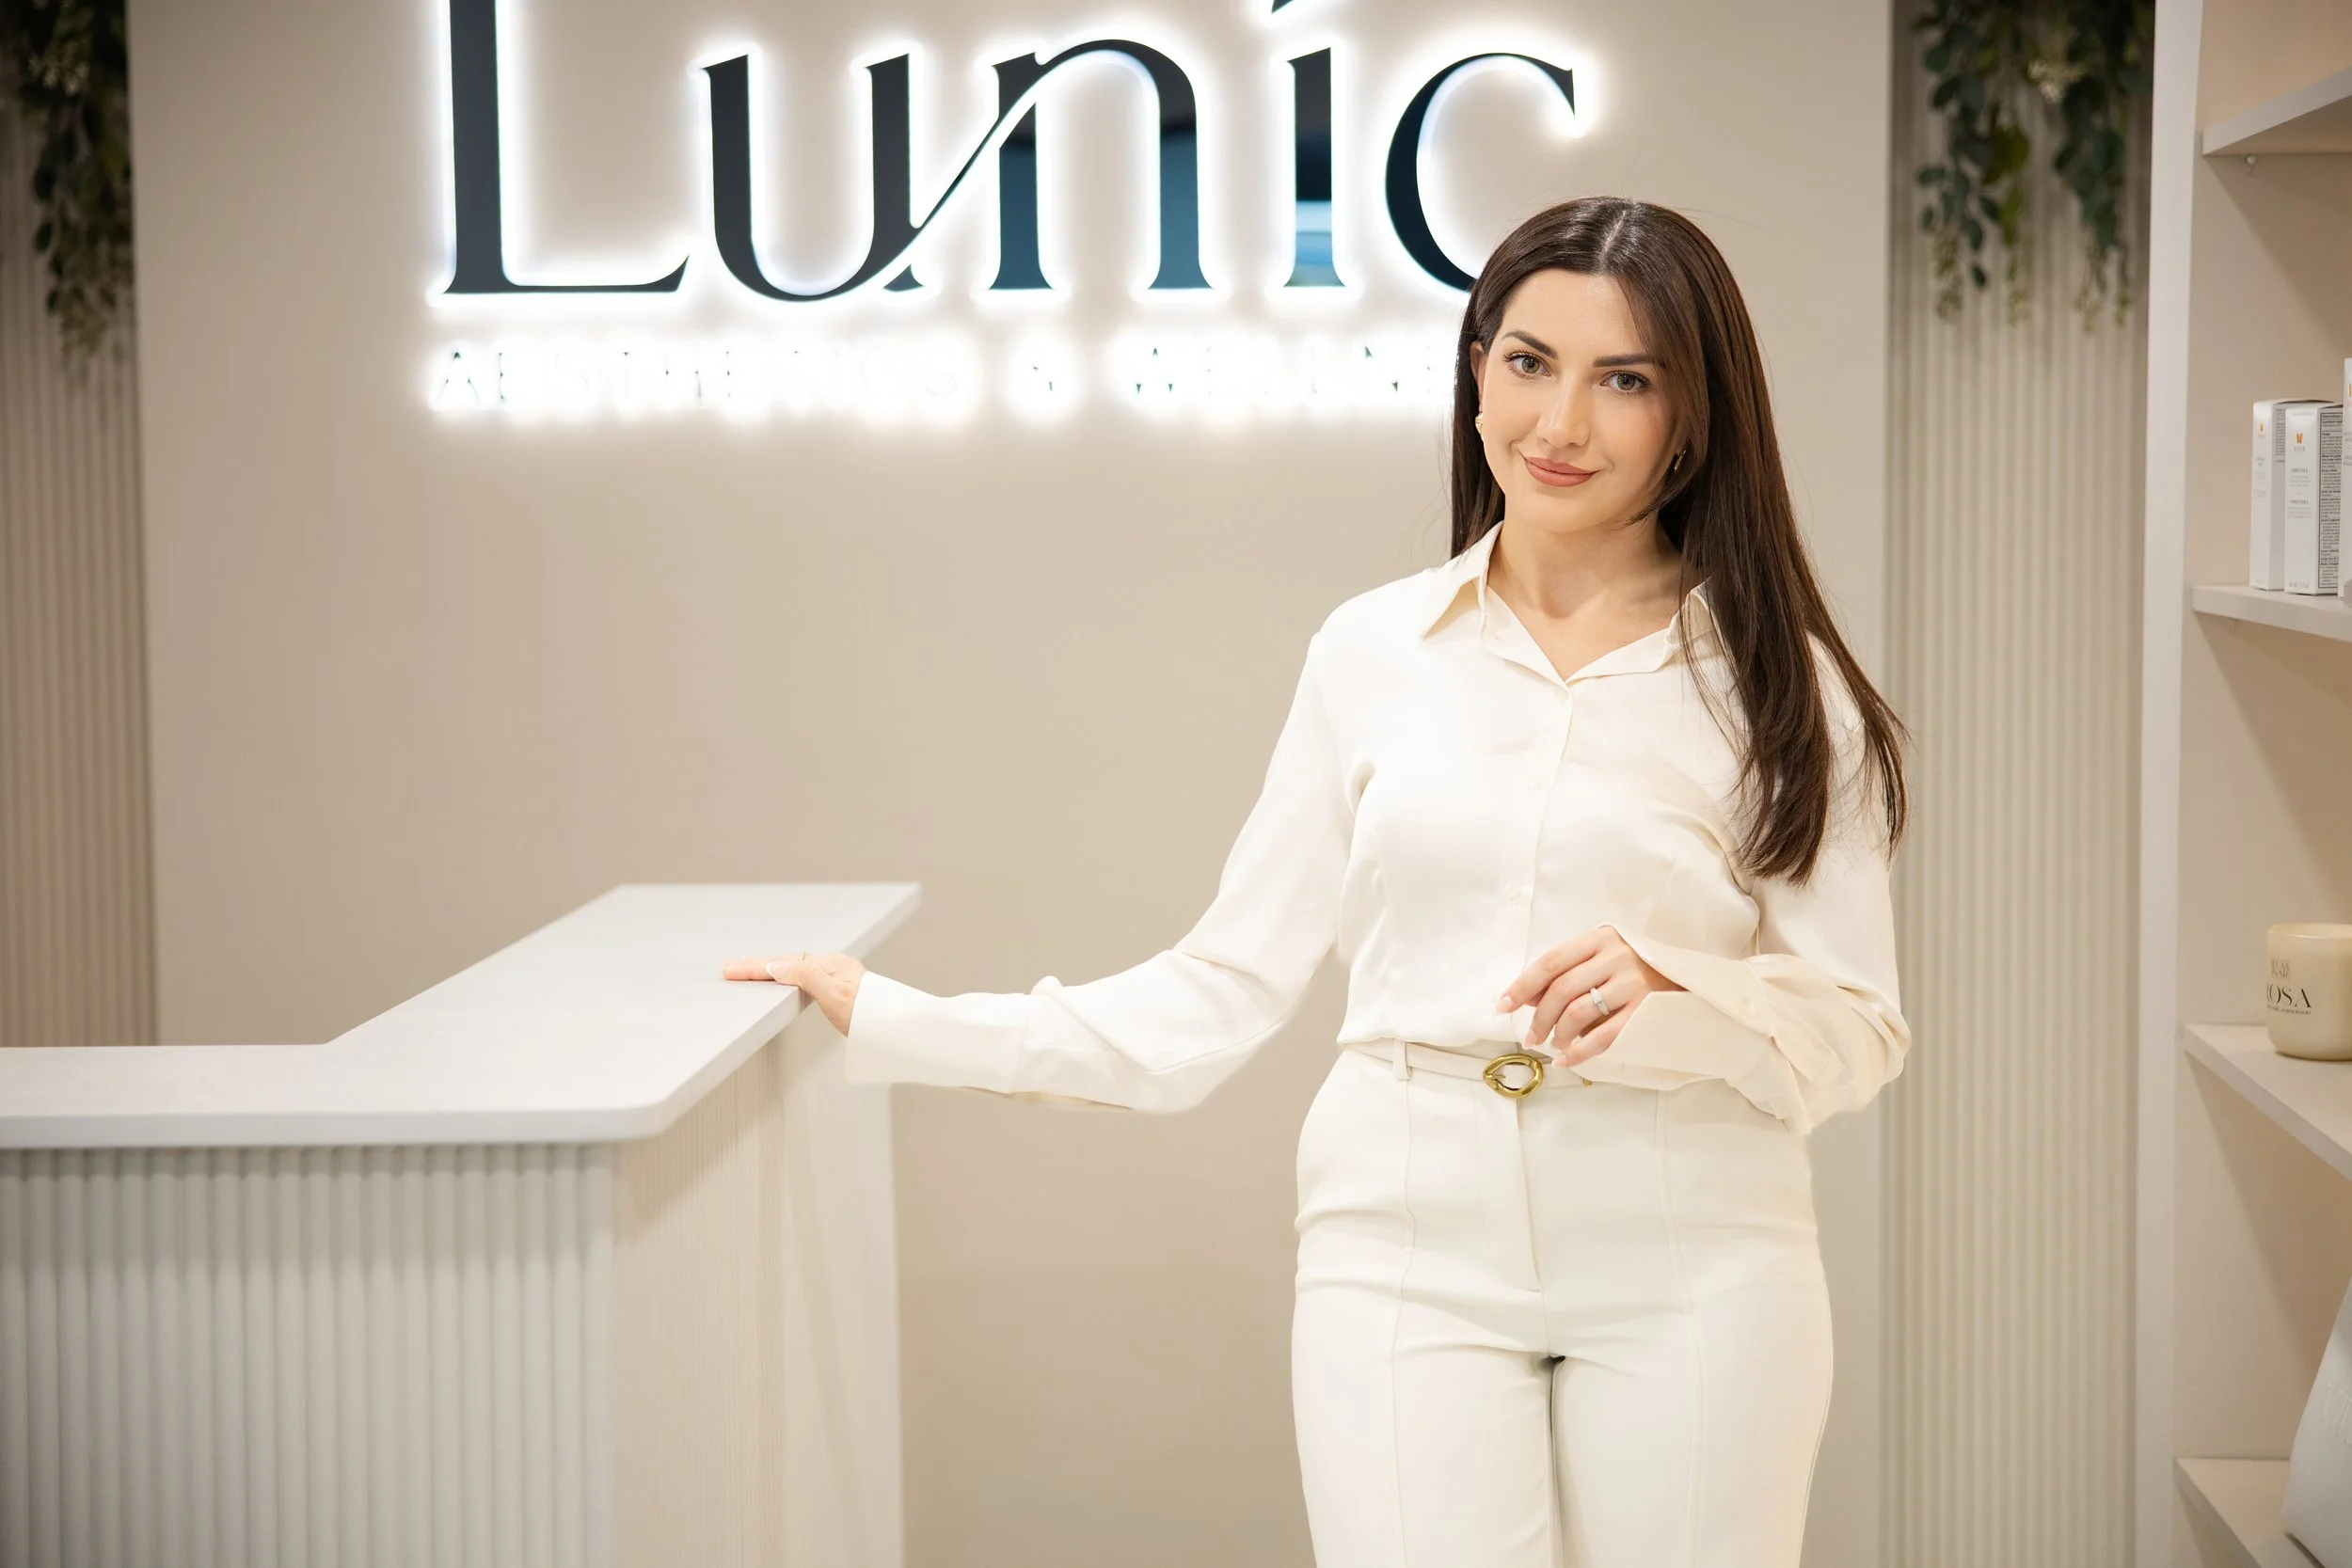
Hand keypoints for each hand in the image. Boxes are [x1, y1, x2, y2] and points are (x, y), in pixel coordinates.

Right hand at [720, 950, 864, 1036]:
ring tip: (744, 971)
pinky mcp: (837, 987)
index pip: (782, 964)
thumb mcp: (836, 996)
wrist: (896, 1028)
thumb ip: (806, 978)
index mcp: (829, 964)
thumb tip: (775, 966)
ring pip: (792, 969)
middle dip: (755, 966)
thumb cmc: (870, 1015)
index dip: (754, 968)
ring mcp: (835, 975)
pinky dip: (782, 976)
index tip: (729, 970)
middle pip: (785, 963)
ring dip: (767, 970)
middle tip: (727, 968)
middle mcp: (831, 965)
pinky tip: (776, 978)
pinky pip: (801, 976)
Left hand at [1494, 923, 1681, 1068]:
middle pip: (1560, 990)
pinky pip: (1604, 1035)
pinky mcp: (1646, 1010)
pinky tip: (1568, 1059)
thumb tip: (1527, 997)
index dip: (1521, 986)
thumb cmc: (1636, 968)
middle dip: (1538, 1018)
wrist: (1690, 977)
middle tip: (1530, 1037)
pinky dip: (1580, 1051)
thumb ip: (1567, 973)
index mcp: (1599, 939)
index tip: (1502, 1006)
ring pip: (1579, 1012)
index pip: (1549, 962)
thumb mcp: (1601, 958)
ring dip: (1558, 1034)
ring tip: (1553, 1045)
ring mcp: (1632, 982)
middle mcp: (1615, 956)